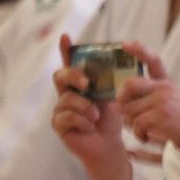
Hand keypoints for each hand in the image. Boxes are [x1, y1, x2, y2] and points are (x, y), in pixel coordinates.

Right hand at [51, 35, 126, 169]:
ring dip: (85, 107)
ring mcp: (60, 107)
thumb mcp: (114, 96)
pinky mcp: (58, 123)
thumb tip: (121, 63)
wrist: (108, 143)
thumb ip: (111, 82)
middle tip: (87, 84)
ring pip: (67, 99)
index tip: (65, 36)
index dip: (65, 49)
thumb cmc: (110, 118)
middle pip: (61, 75)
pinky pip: (66, 117)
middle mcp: (67, 92)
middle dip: (73, 76)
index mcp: (81, 83)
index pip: (70, 62)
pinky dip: (82, 121)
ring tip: (96, 117)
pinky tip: (89, 127)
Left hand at [115, 42, 179, 158]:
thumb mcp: (174, 105)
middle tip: (127, 115)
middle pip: (129, 85)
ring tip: (146, 131)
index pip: (153, 62)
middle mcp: (164, 89)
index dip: (139, 50)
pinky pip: (136, 124)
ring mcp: (163, 100)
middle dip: (122, 101)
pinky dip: (139, 134)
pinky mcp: (161, 115)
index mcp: (167, 85)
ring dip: (133, 126)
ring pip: (129, 111)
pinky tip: (148, 137)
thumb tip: (121, 105)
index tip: (125, 44)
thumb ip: (152, 100)